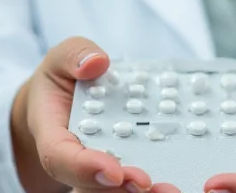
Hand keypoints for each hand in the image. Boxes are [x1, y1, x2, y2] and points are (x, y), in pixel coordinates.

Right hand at [10, 37, 172, 192]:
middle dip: (120, 188)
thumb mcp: (63, 57)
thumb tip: (97, 63)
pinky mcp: (124, 163)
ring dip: (139, 191)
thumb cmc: (63, 77)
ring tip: (168, 188)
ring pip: (114, 189)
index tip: (114, 171)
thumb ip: (74, 55)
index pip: (61, 159)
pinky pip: (134, 177)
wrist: (65, 97)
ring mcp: (101, 166)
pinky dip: (154, 180)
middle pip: (92, 185)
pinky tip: (180, 176)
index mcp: (54, 135)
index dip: (86, 169)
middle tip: (147, 183)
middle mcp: (76, 159)